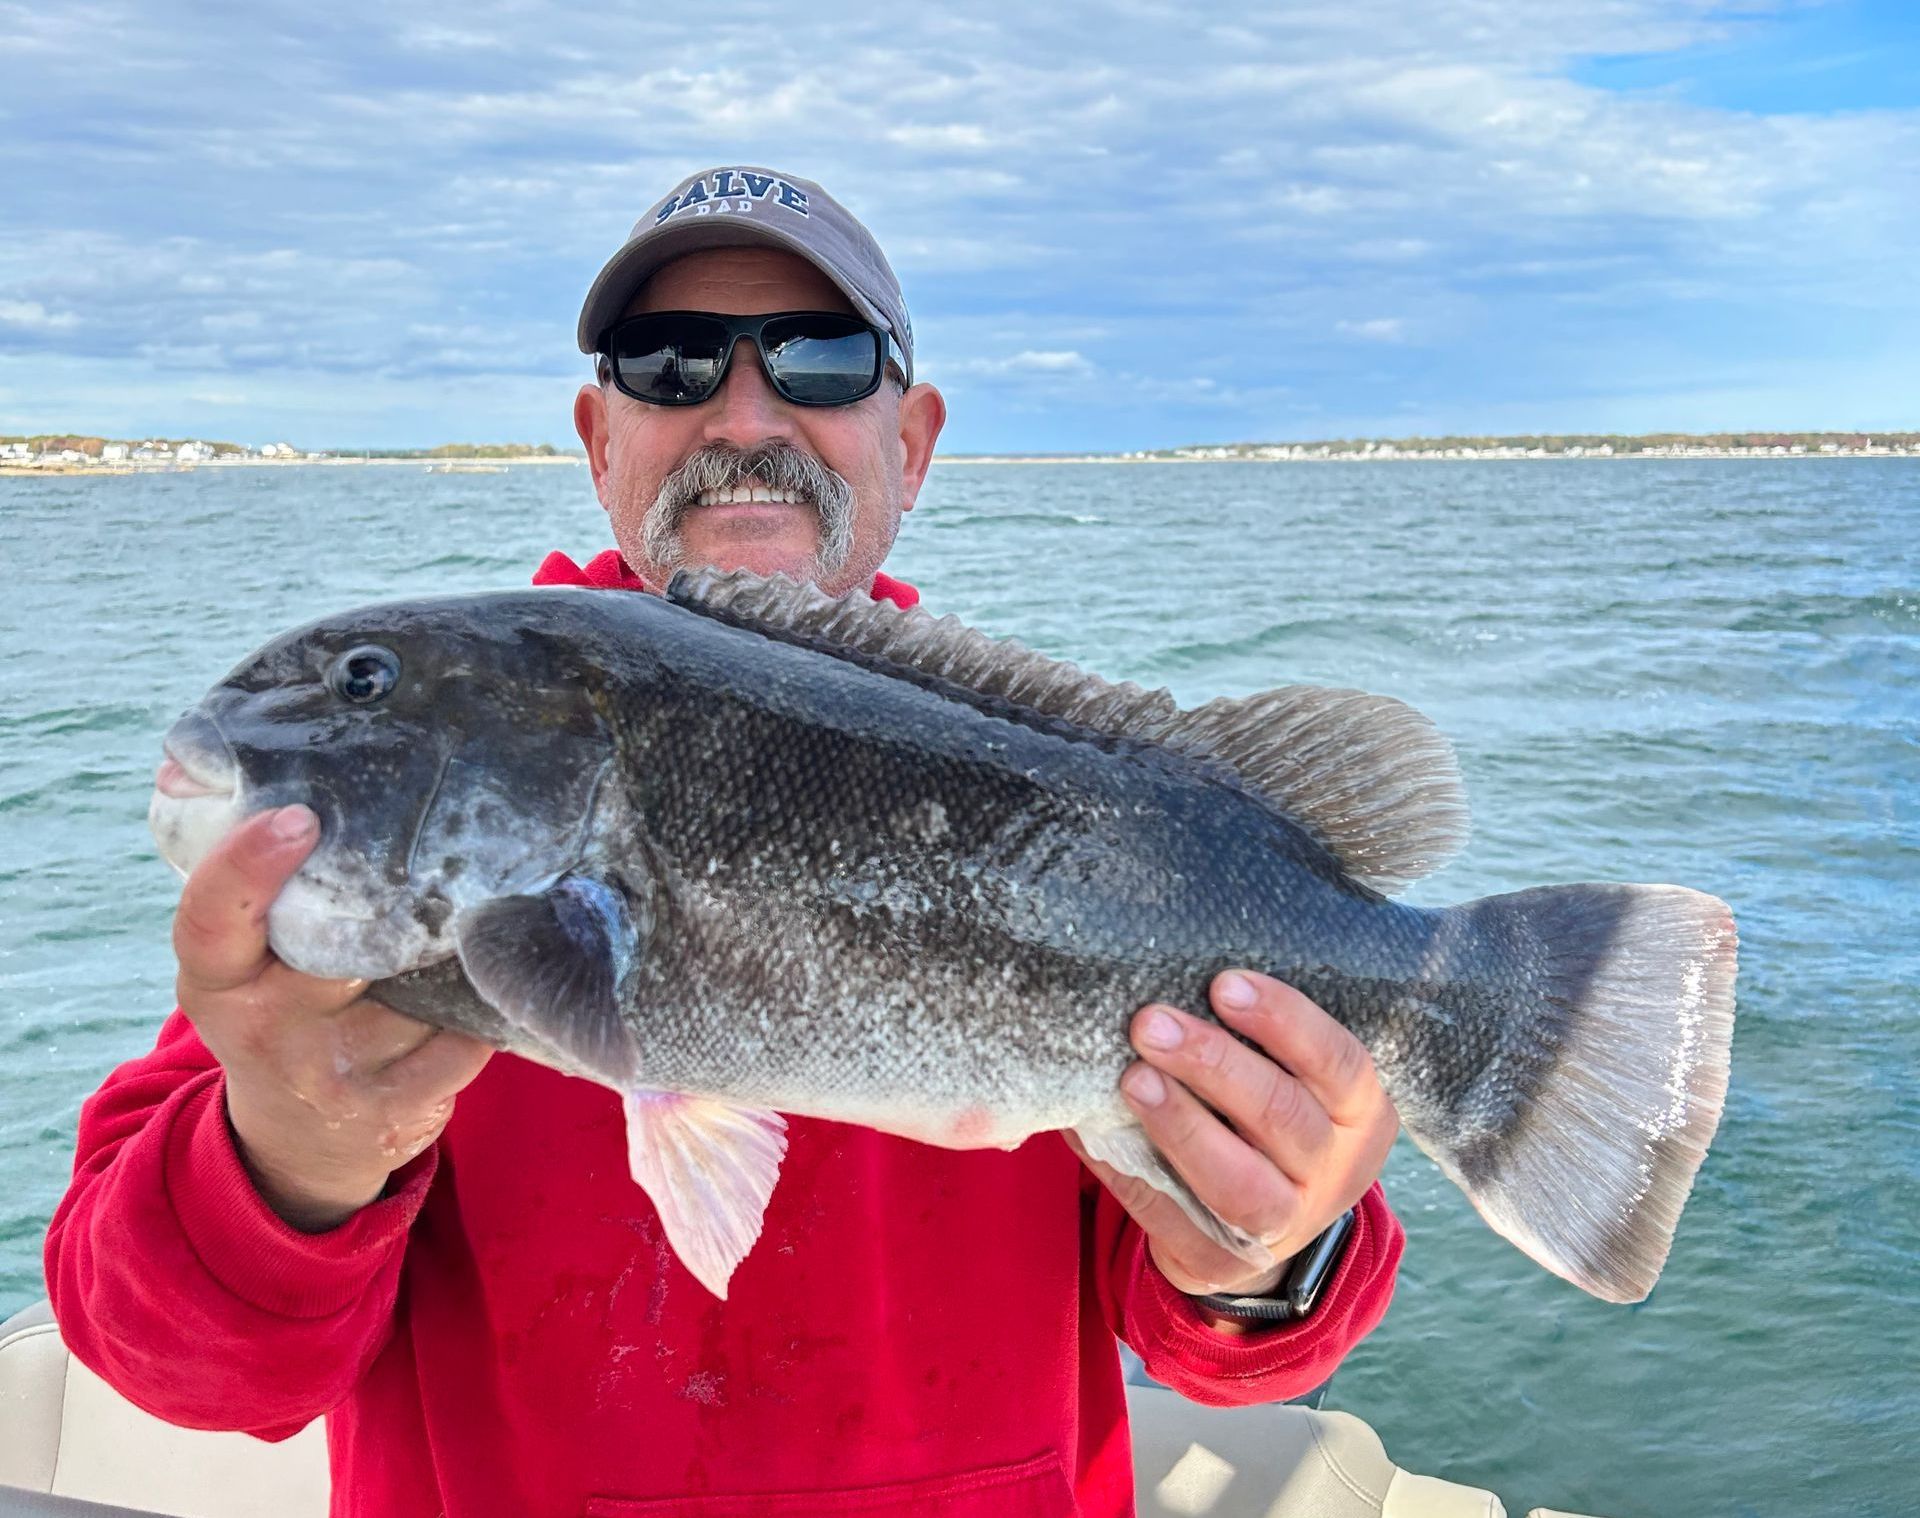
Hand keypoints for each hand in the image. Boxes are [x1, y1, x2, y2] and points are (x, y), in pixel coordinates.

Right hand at [173, 804, 492, 1230]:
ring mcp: (335, 1073)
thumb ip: (244, 884)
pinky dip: (481, 1005)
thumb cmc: (281, 1011)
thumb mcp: (239, 963)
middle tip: (441, 846)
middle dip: (402, 895)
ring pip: (422, 981)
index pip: (212, 919)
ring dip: (454, 949)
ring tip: (468, 918)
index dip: (249, 865)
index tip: (299, 816)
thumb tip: (196, 758)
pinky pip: (466, 1032)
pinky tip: (483, 984)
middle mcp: (269, 1029)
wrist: (300, 1144)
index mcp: (217, 980)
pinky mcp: (398, 1109)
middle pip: (350, 939)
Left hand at [1078, 970, 1397, 1301]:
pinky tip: (1091, 1129)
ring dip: (1180, 1125)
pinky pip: (1170, 1216)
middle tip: (1151, 1022)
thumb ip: (1261, 1038)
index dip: (1284, 1021)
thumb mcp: (1295, 1079)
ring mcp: (1282, 1227)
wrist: (1262, 1226)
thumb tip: (1175, 966)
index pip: (1337, 1062)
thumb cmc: (1268, 1117)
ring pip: (1236, 1182)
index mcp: (1361, 1115)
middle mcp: (1332, 1173)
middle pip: (1282, 1117)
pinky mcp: (1219, 1261)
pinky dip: (1127, 1171)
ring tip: (1132, 1078)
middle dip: (1213, 1064)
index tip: (1222, 983)